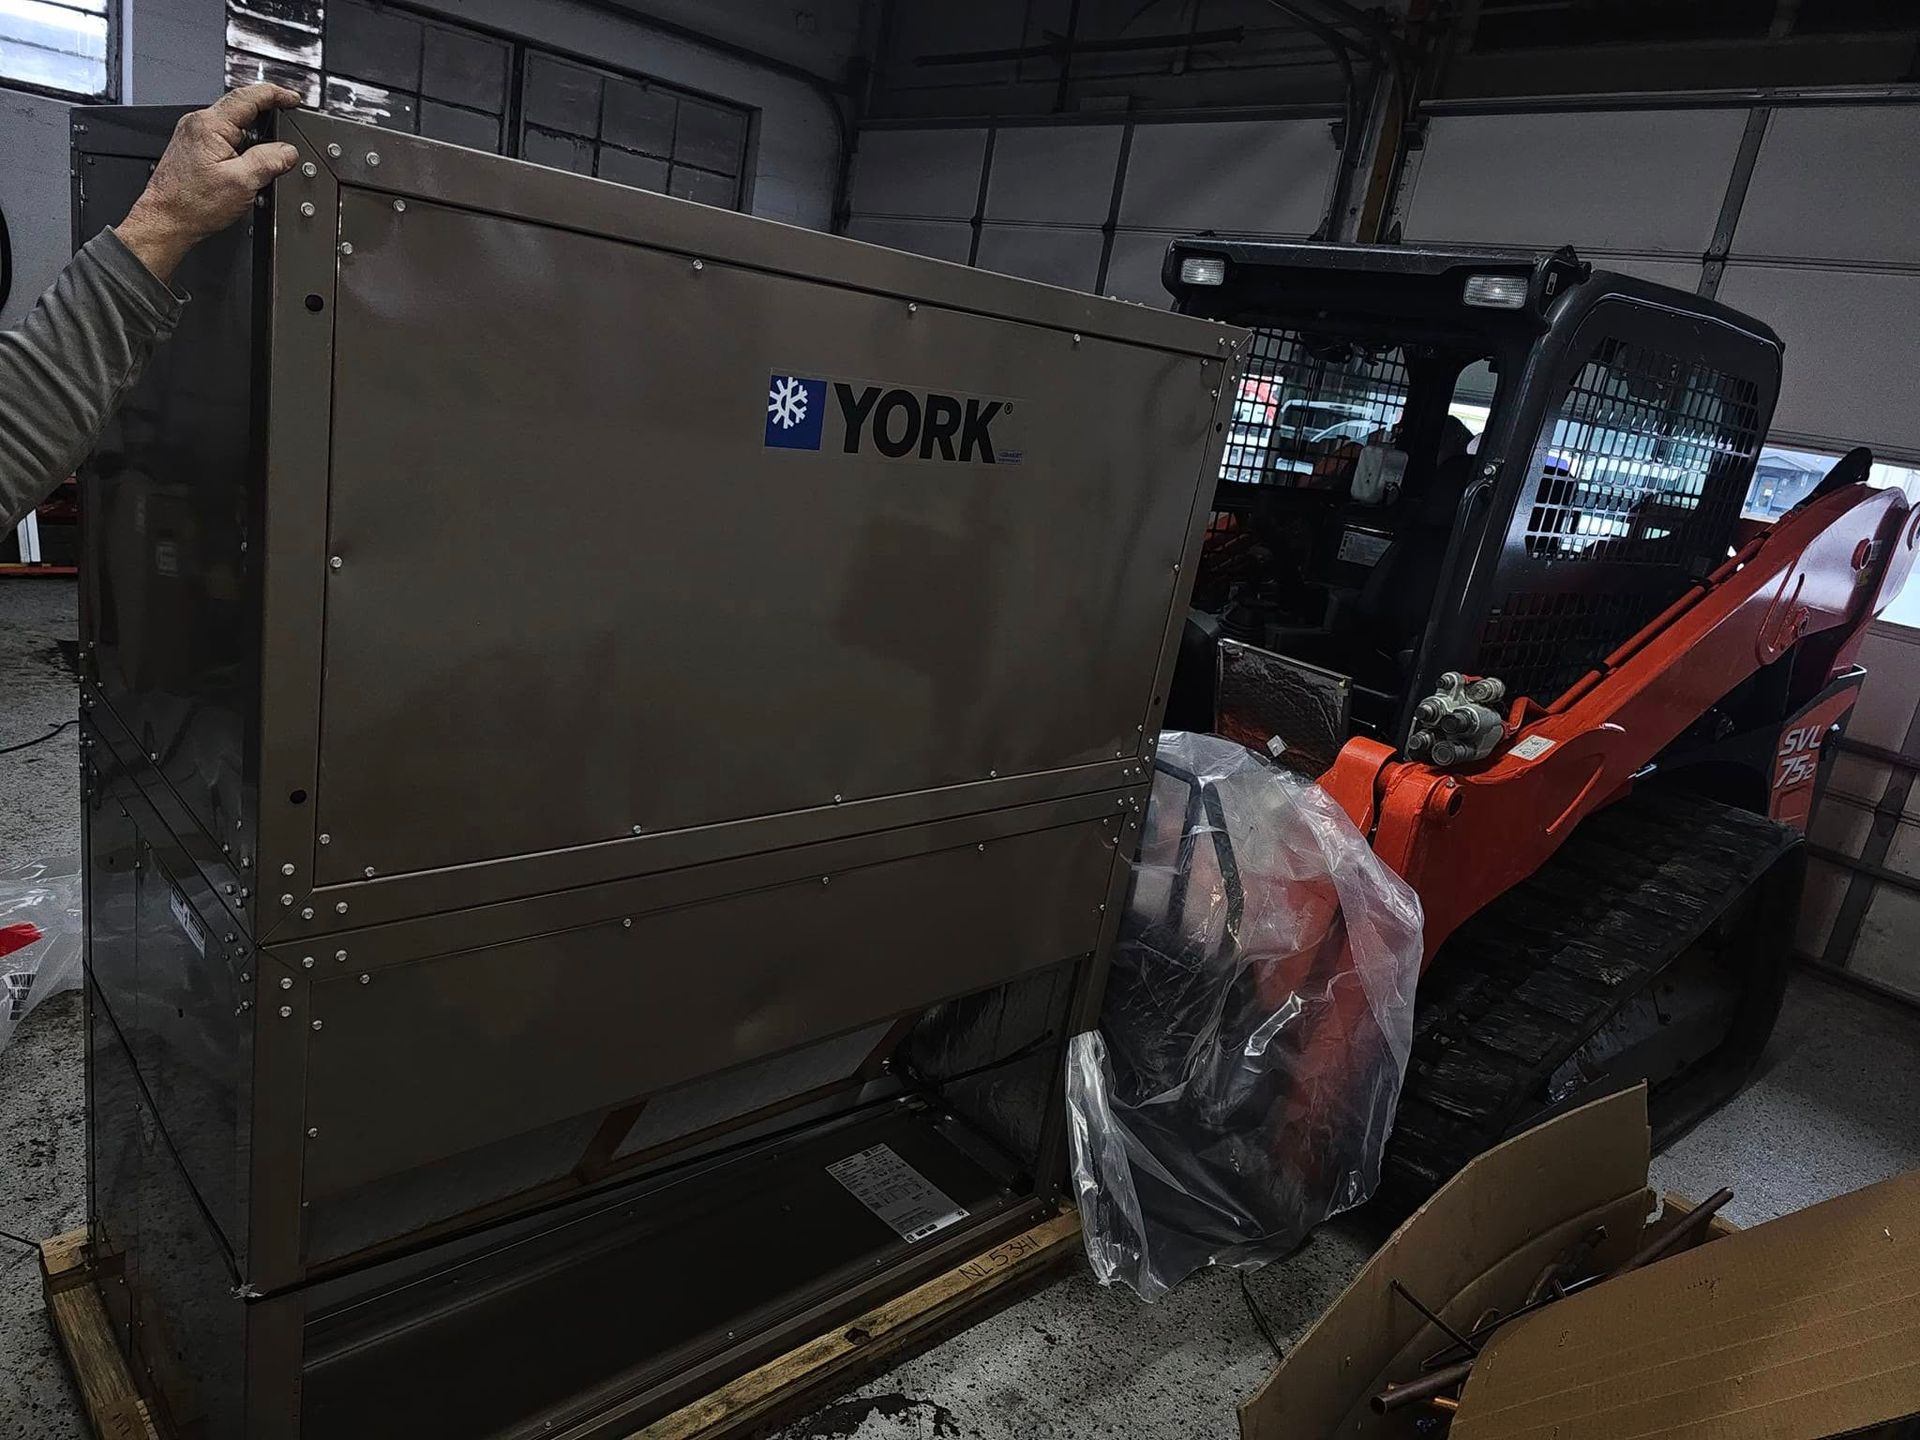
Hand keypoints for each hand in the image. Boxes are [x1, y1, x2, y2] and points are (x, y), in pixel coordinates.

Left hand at [114, 84, 302, 283]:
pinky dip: (241, 147)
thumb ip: (269, 161)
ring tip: (266, 160)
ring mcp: (194, 134)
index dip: (276, 95)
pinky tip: (247, 167)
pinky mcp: (194, 147)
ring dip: (254, 137)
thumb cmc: (192, 204)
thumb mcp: (242, 183)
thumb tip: (288, 151)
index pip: (249, 96)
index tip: (293, 99)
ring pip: (234, 125)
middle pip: (242, 108)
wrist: (166, 220)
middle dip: (268, 118)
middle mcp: (198, 123)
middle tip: (287, 133)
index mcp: (210, 125)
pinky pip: (224, 138)